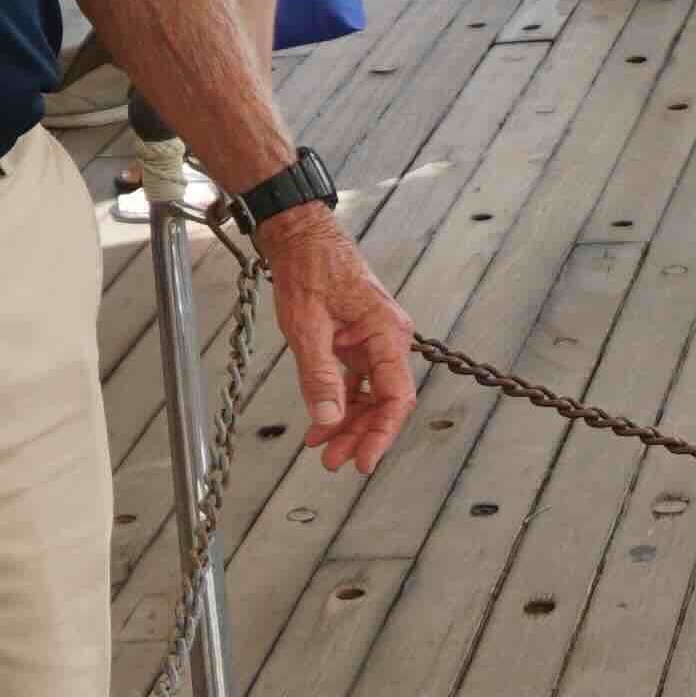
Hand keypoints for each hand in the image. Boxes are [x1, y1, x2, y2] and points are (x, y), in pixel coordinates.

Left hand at [252, 210, 419, 472]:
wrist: (299, 234)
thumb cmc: (308, 268)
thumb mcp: (307, 326)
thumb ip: (318, 375)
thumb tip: (326, 418)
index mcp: (387, 333)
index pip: (395, 397)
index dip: (382, 434)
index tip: (364, 460)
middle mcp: (388, 339)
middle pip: (384, 402)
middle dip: (360, 435)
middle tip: (335, 462)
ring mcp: (374, 340)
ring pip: (369, 395)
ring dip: (348, 424)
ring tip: (323, 449)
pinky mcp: (357, 340)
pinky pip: (355, 381)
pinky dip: (338, 402)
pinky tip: (320, 424)